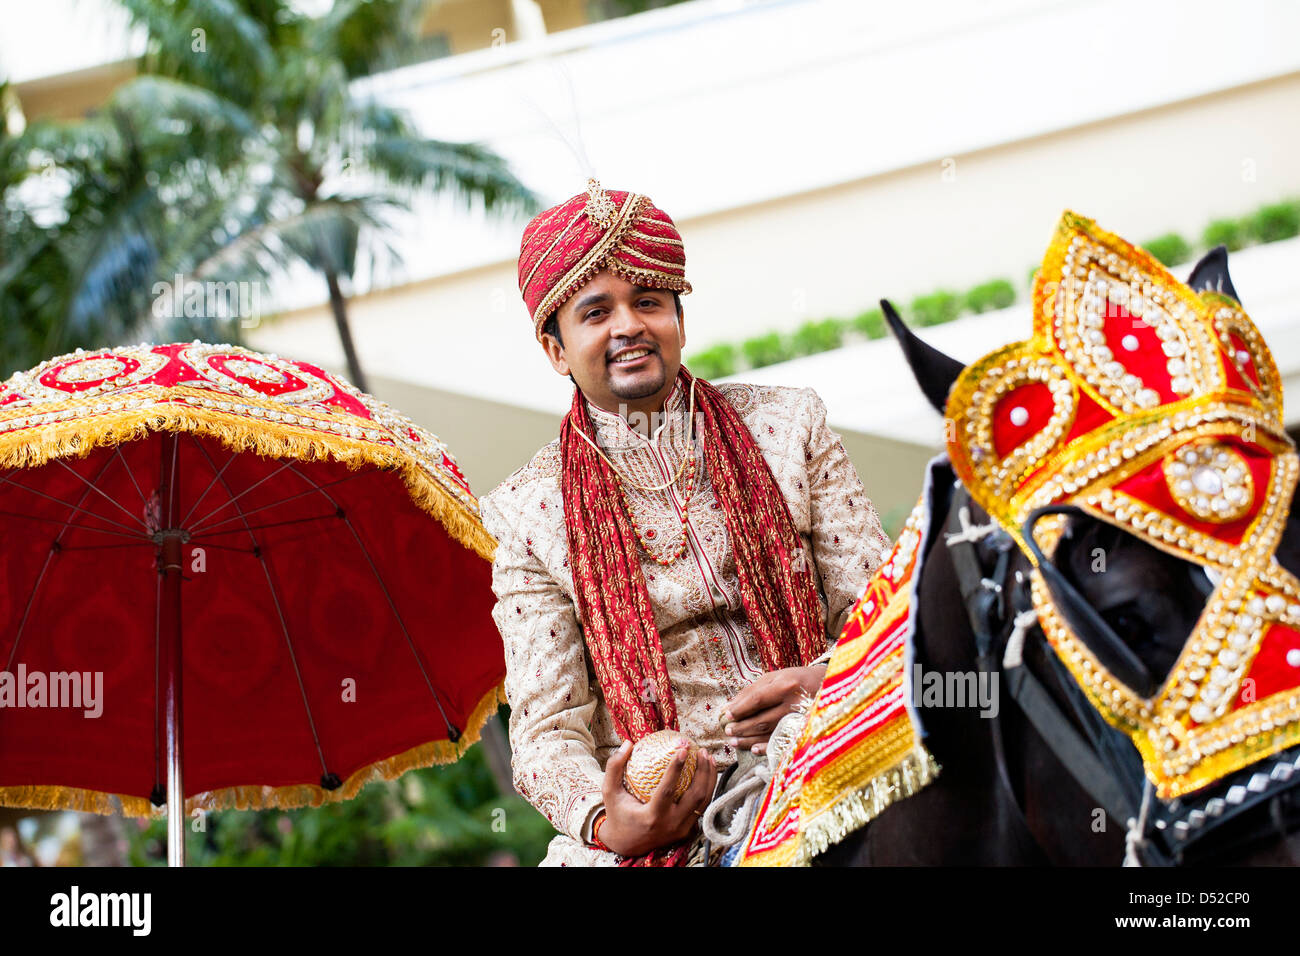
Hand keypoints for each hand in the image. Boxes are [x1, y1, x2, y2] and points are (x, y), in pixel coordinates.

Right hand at [596, 738, 717, 857]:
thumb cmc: (618, 814)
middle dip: (703, 771)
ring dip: (709, 778)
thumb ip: (615, 767)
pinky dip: (707, 789)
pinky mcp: (686, 830)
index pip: (667, 790)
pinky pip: (701, 807)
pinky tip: (706, 773)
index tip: (683, 749)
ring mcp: (681, 829)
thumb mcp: (610, 792)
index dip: (676, 769)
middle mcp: (670, 825)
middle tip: (701, 751)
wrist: (627, 844)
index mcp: (652, 817)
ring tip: (708, 758)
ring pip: (704, 802)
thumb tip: (628, 743)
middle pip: (695, 796)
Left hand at [722, 664, 826, 755]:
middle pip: (762, 719)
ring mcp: (801, 721)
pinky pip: (782, 743)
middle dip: (741, 727)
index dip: (740, 709)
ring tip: (733, 741)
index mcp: (786, 686)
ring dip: (749, 739)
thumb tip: (730, 706)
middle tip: (727, 730)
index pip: (757, 700)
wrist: (828, 687)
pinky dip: (766, 748)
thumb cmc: (796, 679)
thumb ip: (752, 690)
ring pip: (769, 733)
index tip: (726, 715)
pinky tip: (753, 749)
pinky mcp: (805, 732)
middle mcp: (795, 704)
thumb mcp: (775, 677)